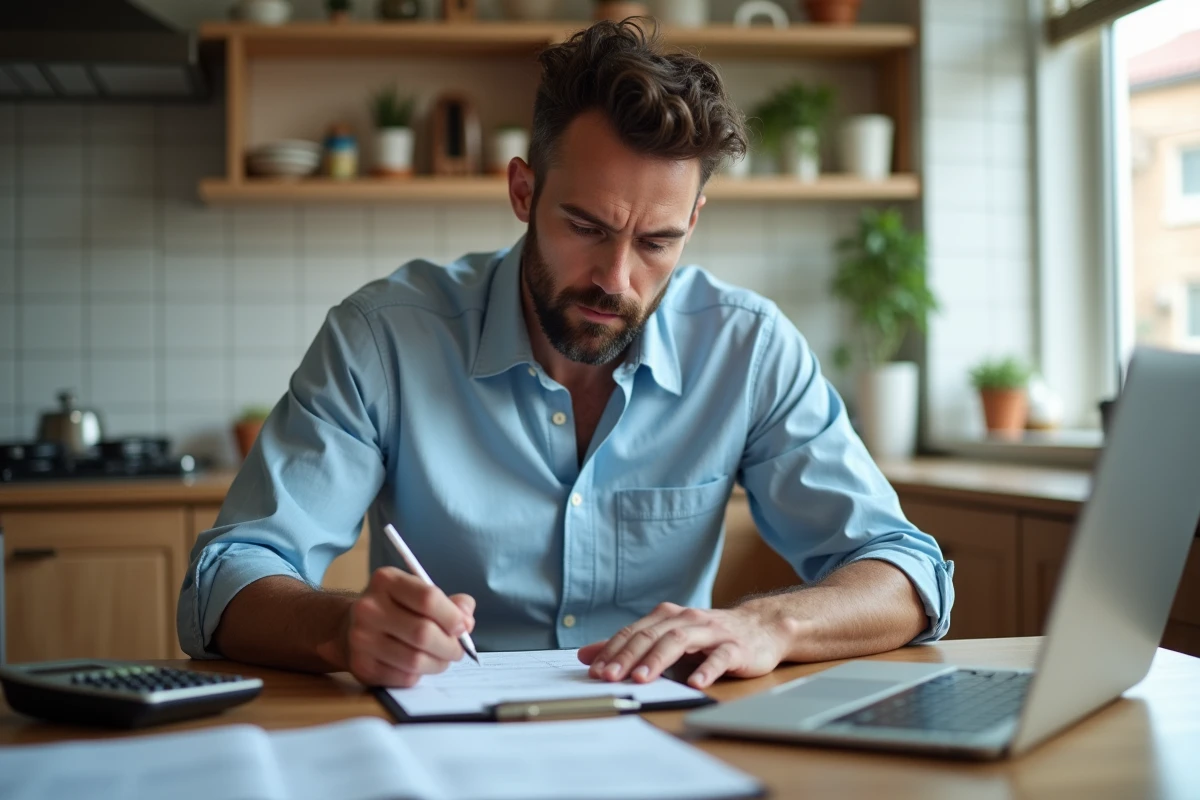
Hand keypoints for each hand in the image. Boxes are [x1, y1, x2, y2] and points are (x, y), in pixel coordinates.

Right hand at [341, 566, 474, 687]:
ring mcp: (361, 639)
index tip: (464, 626)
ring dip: (438, 663)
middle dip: (450, 646)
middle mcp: (368, 608)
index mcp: (386, 581)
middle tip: (458, 650)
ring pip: (415, 660)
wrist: (350, 627)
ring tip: (442, 659)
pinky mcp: (361, 666)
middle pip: (423, 633)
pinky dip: (419, 675)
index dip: (453, 616)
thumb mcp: (418, 593)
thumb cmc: (396, 609)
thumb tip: (466, 620)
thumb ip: (449, 603)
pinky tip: (418, 667)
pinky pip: (403, 677)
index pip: (428, 598)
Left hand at [577, 602, 795, 688]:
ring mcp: (712, 632)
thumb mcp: (668, 637)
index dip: (613, 650)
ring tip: (641, 678)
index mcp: (668, 617)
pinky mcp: (735, 647)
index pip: (634, 632)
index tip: (594, 670)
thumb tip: (587, 655)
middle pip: (652, 635)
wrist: (760, 628)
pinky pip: (719, 657)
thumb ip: (630, 646)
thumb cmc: (709, 636)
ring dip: (658, 660)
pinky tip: (695, 683)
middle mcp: (687, 619)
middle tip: (609, 677)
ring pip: (680, 641)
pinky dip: (706, 669)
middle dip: (628, 656)